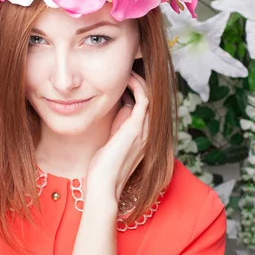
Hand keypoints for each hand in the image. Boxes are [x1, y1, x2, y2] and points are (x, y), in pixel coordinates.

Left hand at [85, 71, 149, 201]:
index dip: (138, 90)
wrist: (103, 185)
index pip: (146, 106)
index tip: (124, 78)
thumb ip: (118, 125)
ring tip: (128, 70)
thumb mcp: (112, 141)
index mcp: (143, 135)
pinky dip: (137, 85)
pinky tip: (126, 78)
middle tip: (129, 69)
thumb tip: (117, 107)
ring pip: (150, 95)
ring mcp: (144, 129)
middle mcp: (148, 131)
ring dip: (140, 80)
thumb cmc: (103, 168)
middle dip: (141, 82)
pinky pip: (143, 98)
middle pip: (151, 98)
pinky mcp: (136, 127)